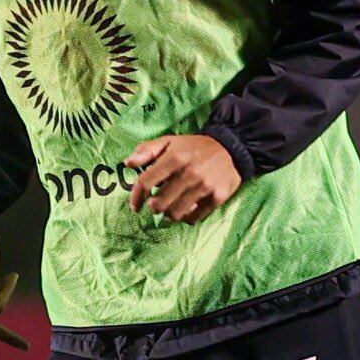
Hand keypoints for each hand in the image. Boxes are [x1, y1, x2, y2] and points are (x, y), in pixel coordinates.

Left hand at [125, 134, 240, 223]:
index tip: (135, 206)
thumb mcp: (170, 141)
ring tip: (169, 208)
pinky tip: (185, 211)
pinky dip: (186, 218)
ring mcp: (205, 186)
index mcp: (175, 157)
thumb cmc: (194, 147)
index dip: (136, 197)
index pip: (146, 182)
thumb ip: (147, 150)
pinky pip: (195, 217)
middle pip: (160, 203)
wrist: (231, 148)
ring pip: (176, 213)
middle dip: (154, 207)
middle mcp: (190, 173)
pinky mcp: (218, 197)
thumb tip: (128, 163)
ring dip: (168, 214)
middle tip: (156, 205)